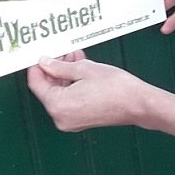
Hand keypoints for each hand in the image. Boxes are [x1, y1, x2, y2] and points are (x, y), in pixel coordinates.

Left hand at [26, 51, 149, 131]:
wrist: (138, 104)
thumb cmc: (116, 89)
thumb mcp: (84, 69)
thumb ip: (60, 67)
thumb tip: (45, 63)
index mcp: (58, 105)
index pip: (36, 84)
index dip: (37, 67)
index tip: (40, 55)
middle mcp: (61, 117)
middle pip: (48, 90)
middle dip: (53, 70)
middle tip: (61, 53)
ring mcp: (71, 121)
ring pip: (59, 94)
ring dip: (64, 76)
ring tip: (74, 58)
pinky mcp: (81, 121)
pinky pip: (69, 101)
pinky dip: (72, 86)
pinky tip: (80, 71)